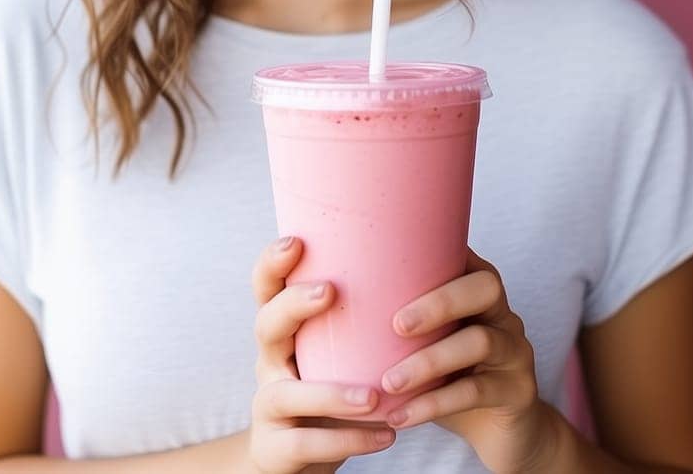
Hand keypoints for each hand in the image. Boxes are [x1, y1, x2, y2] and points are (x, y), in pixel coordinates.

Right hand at [246, 235, 398, 473]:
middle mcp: (268, 364)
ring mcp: (267, 408)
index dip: (272, 264)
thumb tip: (427, 263)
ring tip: (373, 396)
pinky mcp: (276, 449)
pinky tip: (385, 435)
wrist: (294, 459)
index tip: (296, 242)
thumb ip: (361, 321)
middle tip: (331, 290)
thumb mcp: (336, 352)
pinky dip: (347, 439)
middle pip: (265, 326)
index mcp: (283, 333)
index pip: (266, 290)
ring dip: (330, 392)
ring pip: (283, 393)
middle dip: (294, 305)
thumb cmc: (329, 391)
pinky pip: (305, 444)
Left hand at [377, 247, 555, 473]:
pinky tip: (400, 417)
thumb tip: (319, 297)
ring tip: (388, 382)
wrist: (499, 430)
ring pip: (481, 341)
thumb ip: (392, 317)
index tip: (382, 258)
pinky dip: (434, 404)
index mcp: (475, 289)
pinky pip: (477, 392)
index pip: (462, 254)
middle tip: (395, 324)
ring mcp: (515, 350)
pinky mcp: (517, 391)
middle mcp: (501, 312)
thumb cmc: (447, 376)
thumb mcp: (424, 341)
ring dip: (430, 361)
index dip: (431, 249)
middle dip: (439, 302)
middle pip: (485, 287)